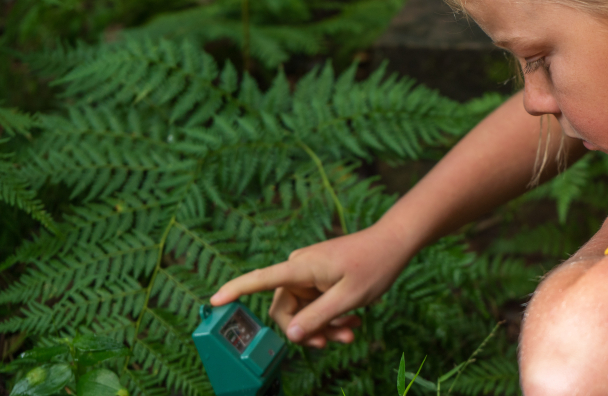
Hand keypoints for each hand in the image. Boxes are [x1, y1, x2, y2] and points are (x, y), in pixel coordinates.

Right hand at [210, 223, 414, 347]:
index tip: (215, 300)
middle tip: (336, 340)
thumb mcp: (347, 299)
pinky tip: (352, 322)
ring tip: (351, 332)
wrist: (393, 244)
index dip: (236, 289)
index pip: (260, 278)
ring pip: (302, 312)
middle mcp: (299, 269)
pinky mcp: (319, 279)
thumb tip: (290, 336)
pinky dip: (330, 317)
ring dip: (324, 326)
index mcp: (301, 267)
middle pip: (285, 310)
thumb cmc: (373, 265)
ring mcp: (308, 274)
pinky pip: (315, 305)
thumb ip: (317, 318)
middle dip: (308, 330)